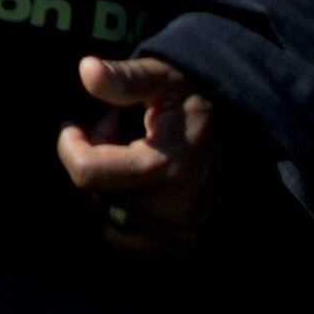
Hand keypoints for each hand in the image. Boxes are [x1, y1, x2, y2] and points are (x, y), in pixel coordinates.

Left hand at [55, 53, 219, 253]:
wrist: (243, 128)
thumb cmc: (191, 97)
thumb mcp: (160, 76)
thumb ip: (125, 78)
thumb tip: (88, 70)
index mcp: (168, 167)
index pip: (86, 173)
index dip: (70, 145)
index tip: (76, 126)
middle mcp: (176, 209)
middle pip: (95, 192)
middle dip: (97, 160)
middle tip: (119, 134)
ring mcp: (182, 232)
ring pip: (108, 214)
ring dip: (110, 185)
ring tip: (134, 156)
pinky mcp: (184, 244)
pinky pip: (126, 236)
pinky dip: (123, 210)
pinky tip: (141, 184)